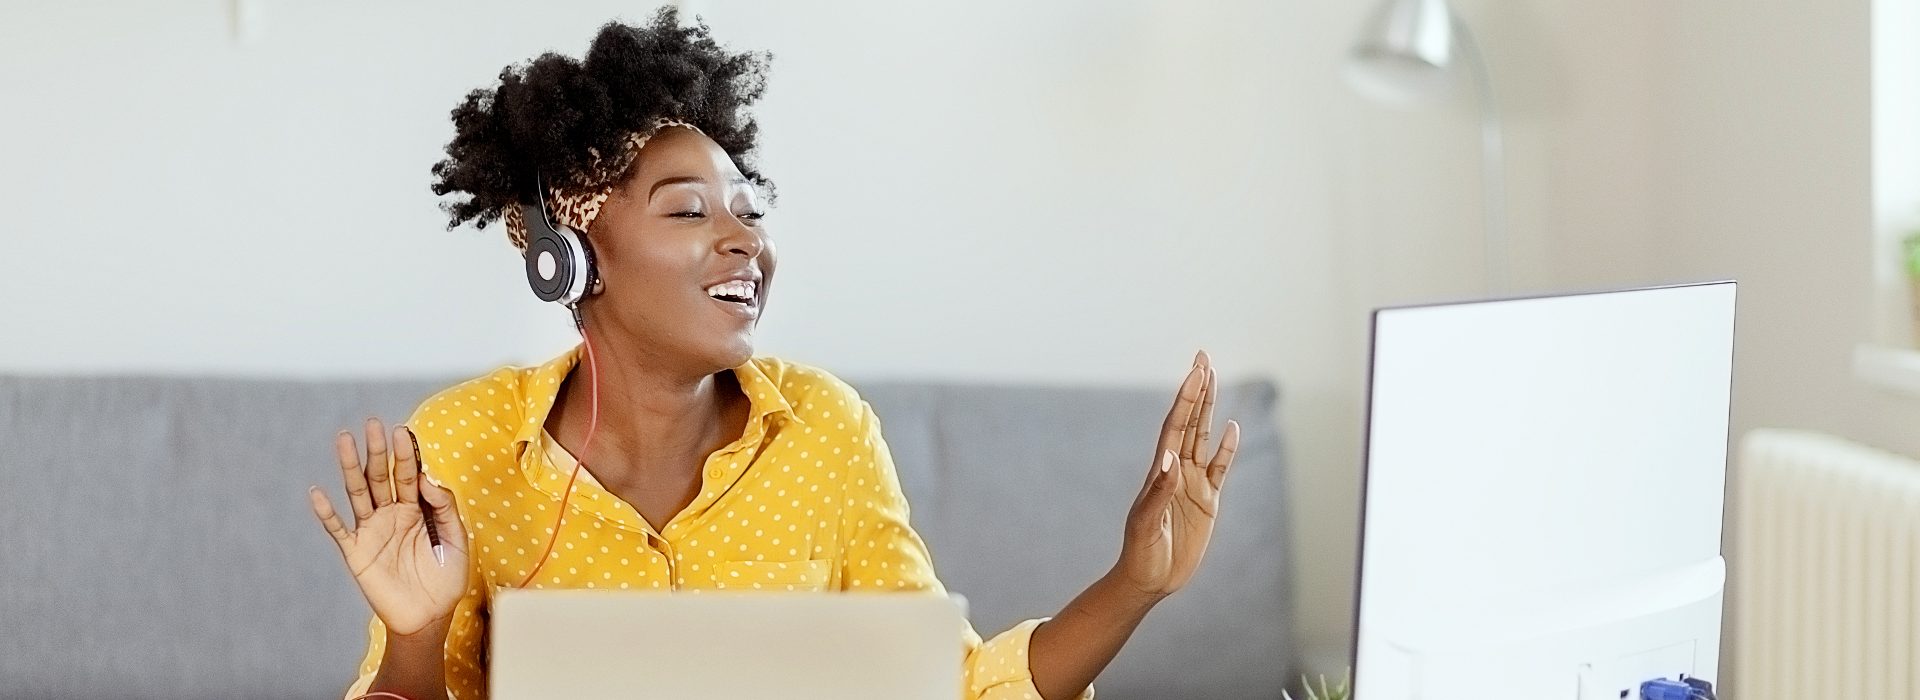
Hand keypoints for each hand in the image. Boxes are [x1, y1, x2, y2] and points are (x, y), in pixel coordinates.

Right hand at [308, 418, 468, 636]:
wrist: (429, 617)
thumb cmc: (445, 579)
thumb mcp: (456, 540)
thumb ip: (445, 508)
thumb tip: (427, 478)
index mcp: (417, 510)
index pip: (409, 475)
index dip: (407, 454)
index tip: (403, 431)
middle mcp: (392, 515)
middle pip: (382, 477)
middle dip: (378, 451)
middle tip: (372, 423)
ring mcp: (372, 531)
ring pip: (359, 493)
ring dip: (350, 467)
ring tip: (343, 439)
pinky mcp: (356, 552)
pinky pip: (338, 529)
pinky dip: (326, 513)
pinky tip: (317, 493)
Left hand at [1113, 351, 1239, 599]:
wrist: (1149, 579)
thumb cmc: (1141, 553)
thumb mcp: (1146, 524)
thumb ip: (1159, 492)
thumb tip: (1170, 460)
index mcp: (1161, 472)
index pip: (1175, 427)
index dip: (1186, 398)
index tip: (1195, 370)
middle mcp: (1176, 471)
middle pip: (1189, 422)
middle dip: (1197, 390)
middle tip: (1203, 357)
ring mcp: (1192, 484)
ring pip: (1203, 438)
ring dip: (1209, 409)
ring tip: (1213, 378)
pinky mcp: (1207, 502)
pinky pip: (1219, 469)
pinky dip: (1226, 449)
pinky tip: (1232, 429)